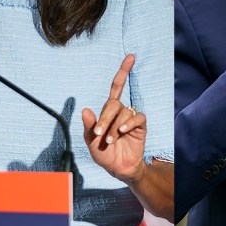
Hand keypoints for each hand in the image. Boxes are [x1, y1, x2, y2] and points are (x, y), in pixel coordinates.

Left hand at [83, 54, 146, 183]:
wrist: (118, 169)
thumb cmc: (104, 154)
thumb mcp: (91, 141)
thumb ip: (89, 126)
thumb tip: (85, 109)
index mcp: (109, 111)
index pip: (117, 86)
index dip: (123, 71)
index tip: (131, 57)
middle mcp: (121, 111)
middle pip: (113, 103)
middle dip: (104, 118)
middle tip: (99, 134)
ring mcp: (131, 118)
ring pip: (123, 113)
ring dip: (113, 127)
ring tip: (110, 140)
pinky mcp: (140, 126)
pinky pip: (136, 118)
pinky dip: (128, 124)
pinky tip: (122, 132)